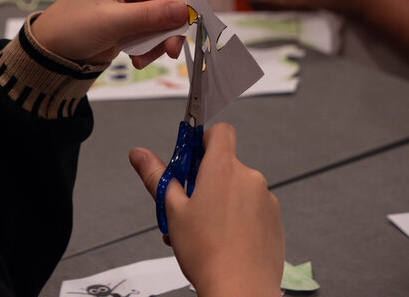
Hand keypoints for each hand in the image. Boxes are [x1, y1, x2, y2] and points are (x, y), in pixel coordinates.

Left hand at [31, 0, 192, 65]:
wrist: (51, 52)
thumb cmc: (71, 28)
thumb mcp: (111, 22)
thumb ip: (149, 16)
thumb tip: (185, 11)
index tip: (195, 16)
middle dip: (173, 25)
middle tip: (174, 49)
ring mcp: (132, 2)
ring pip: (165, 18)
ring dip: (161, 40)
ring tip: (145, 58)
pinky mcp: (132, 21)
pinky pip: (154, 31)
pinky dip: (151, 46)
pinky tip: (137, 59)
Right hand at [129, 123, 283, 296]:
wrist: (240, 291)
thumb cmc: (207, 253)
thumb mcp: (172, 210)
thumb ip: (156, 176)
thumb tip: (139, 154)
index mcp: (223, 169)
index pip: (219, 131)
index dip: (202, 140)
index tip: (189, 157)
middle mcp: (249, 178)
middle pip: (225, 163)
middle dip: (206, 179)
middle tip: (189, 204)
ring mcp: (265, 199)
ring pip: (238, 188)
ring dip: (222, 200)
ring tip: (204, 229)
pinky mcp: (275, 220)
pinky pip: (253, 208)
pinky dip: (239, 217)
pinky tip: (224, 238)